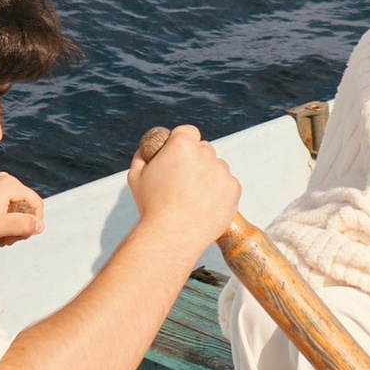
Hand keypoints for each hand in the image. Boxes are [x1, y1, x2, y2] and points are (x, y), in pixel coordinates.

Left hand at [0, 170, 45, 246]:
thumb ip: (21, 225)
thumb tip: (40, 225)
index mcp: (9, 184)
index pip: (36, 203)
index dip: (33, 223)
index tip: (20, 238)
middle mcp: (4, 179)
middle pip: (26, 205)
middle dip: (20, 225)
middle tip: (7, 241)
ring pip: (16, 207)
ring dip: (12, 225)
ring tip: (0, 239)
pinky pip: (5, 205)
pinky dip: (3, 219)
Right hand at [129, 121, 241, 251]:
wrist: (171, 237)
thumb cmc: (152, 207)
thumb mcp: (136, 176)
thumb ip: (143, 156)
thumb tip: (147, 150)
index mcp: (182, 145)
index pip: (187, 132)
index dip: (180, 143)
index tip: (176, 156)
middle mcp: (206, 154)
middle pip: (203, 150)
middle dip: (195, 161)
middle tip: (182, 182)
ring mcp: (222, 172)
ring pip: (216, 168)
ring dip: (208, 177)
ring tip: (192, 199)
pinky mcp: (233, 190)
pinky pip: (227, 186)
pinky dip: (218, 193)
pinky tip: (203, 206)